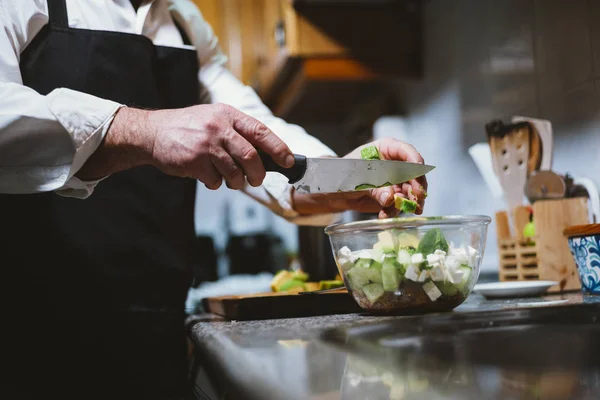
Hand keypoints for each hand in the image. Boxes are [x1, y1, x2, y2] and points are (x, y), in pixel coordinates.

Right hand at [77, 104, 293, 189]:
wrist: (151, 132)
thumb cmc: (188, 128)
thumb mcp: (214, 118)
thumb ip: (238, 133)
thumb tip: (268, 155)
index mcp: (227, 115)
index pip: (261, 131)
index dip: (278, 148)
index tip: (288, 161)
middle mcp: (218, 127)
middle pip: (251, 157)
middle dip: (258, 174)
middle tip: (256, 180)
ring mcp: (206, 145)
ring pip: (235, 173)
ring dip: (236, 182)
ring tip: (229, 179)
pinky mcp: (195, 162)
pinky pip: (216, 181)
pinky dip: (216, 183)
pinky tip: (207, 175)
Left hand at [292, 138, 427, 218]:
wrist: (333, 192)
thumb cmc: (341, 174)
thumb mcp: (355, 178)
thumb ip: (374, 188)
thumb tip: (390, 198)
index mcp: (386, 149)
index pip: (406, 151)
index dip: (415, 161)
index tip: (419, 170)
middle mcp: (395, 164)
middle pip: (415, 174)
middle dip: (417, 187)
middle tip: (416, 199)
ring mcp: (396, 181)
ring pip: (411, 191)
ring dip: (408, 202)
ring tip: (399, 209)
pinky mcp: (393, 196)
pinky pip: (399, 205)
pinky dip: (394, 211)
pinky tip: (385, 215)